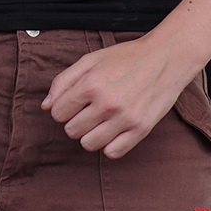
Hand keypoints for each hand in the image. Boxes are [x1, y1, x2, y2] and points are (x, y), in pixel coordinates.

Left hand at [40, 37, 183, 159]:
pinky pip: (112, 153)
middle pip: (71, 131)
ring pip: (89, 145)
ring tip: (100, 119)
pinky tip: (114, 129)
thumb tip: (45, 106)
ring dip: (90, 134)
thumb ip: (64, 81)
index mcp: (92, 83)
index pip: (58, 112)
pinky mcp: (140, 131)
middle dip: (75, 121)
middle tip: (89, 109)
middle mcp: (107, 103)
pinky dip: (109, 144)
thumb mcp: (91, 60)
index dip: (62, 107)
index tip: (73, 102)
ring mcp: (125, 119)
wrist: (165, 58)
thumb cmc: (125, 57)